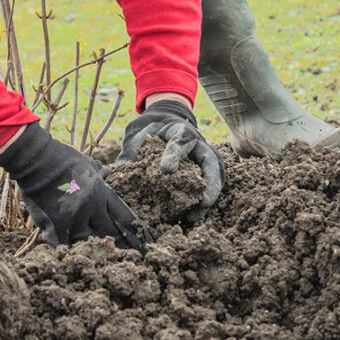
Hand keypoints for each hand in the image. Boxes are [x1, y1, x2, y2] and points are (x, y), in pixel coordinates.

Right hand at [0, 122, 146, 249]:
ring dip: (94, 252)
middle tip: (127, 261)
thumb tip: (108, 173)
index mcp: (103, 192)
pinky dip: (68, 253)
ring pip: (89, 243)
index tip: (146, 248)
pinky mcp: (54, 225)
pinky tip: (71, 259)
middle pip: (111, 235)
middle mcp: (92, 207)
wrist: (37, 159)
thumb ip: (100, 174)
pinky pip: (64, 246)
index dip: (138, 236)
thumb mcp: (89, 165)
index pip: (127, 219)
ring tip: (101, 264)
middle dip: (119, 248)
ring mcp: (73, 217)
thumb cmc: (62, 159)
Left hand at [116, 99, 223, 220]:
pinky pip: (210, 186)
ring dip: (210, 197)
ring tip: (195, 217)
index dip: (175, 155)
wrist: (166, 122)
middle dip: (210, 182)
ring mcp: (205, 159)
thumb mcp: (140, 132)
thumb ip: (132, 149)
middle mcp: (199, 145)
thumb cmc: (152, 128)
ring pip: (216, 176)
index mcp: (181, 131)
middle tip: (203, 201)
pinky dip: (203, 203)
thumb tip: (122, 172)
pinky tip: (192, 217)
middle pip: (212, 161)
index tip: (166, 170)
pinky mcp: (204, 171)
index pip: (181, 141)